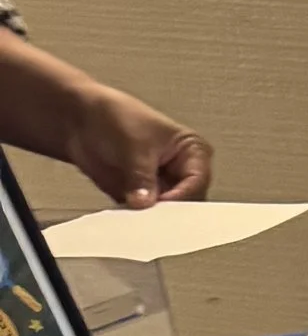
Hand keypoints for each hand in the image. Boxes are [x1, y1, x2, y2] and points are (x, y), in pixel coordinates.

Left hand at [68, 86, 211, 207]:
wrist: (80, 118)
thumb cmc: (114, 115)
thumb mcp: (135, 145)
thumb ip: (142, 178)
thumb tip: (145, 202)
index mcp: (192, 152)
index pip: (198, 182)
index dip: (182, 196)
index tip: (162, 205)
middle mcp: (179, 172)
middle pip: (186, 203)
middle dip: (168, 211)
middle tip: (152, 216)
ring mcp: (160, 186)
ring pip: (165, 213)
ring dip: (151, 218)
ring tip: (137, 216)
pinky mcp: (140, 198)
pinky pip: (142, 216)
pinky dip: (134, 220)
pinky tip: (127, 219)